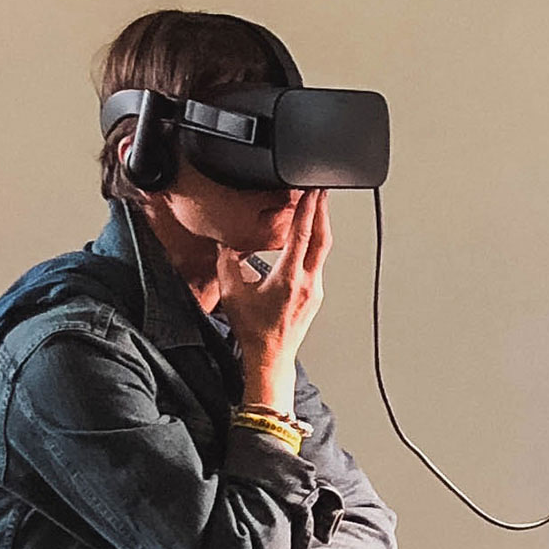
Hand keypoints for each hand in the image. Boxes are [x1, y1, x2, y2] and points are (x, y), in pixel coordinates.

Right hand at [212, 190, 331, 410]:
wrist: (270, 357)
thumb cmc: (254, 332)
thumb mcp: (232, 294)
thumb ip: (227, 264)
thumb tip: (225, 245)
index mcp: (288, 279)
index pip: (302, 235)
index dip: (307, 210)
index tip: (311, 191)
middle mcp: (307, 283)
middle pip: (322, 238)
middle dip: (322, 211)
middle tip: (321, 191)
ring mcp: (315, 290)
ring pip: (323, 251)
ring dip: (320, 228)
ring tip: (318, 210)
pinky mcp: (316, 296)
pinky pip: (318, 264)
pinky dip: (315, 246)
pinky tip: (310, 241)